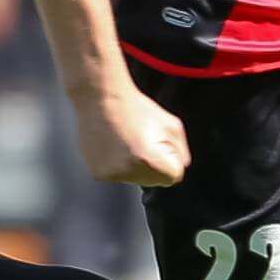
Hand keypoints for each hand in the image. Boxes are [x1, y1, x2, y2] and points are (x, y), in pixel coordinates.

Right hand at [71, 84, 190, 186]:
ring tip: (128, 141)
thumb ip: (181, 152)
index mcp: (150, 162)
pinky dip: (119, 164)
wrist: (101, 99)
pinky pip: (119, 175)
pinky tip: (116, 146)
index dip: (171, 158)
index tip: (159, 142)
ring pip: (136, 179)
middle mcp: (128, 172)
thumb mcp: (172, 126)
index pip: (174, 176)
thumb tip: (180, 167)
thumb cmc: (136, 109)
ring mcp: (111, 175)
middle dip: (154, 164)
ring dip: (136, 165)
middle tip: (142, 140)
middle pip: (154, 180)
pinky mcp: (98, 173)